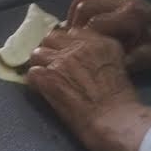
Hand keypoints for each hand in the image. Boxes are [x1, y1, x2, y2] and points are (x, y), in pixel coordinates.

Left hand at [27, 27, 150, 150]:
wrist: (111, 118)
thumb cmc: (118, 98)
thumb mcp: (115, 64)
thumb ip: (97, 53)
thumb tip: (79, 54)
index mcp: (98, 41)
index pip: (70, 31)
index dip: (64, 44)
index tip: (65, 55)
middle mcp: (78, 46)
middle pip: (51, 38)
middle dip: (49, 51)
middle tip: (51, 66)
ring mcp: (61, 61)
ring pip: (37, 54)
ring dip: (39, 66)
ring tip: (45, 79)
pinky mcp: (47, 78)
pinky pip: (31, 73)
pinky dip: (34, 83)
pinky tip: (42, 91)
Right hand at [67, 0, 150, 72]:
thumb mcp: (142, 59)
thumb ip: (120, 61)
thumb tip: (94, 63)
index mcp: (129, 15)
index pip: (93, 23)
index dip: (82, 38)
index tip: (80, 51)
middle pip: (83, 7)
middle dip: (74, 26)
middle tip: (74, 43)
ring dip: (73, 16)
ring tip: (76, 34)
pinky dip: (78, 10)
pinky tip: (82, 25)